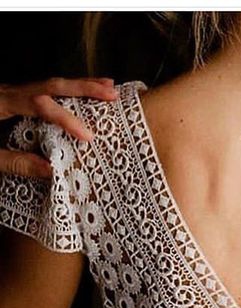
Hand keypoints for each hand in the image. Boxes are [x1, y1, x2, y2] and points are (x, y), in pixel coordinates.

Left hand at [0, 77, 117, 177]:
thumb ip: (16, 162)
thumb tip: (51, 170)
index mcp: (1, 103)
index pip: (41, 105)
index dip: (67, 118)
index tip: (87, 135)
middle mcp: (10, 92)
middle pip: (52, 85)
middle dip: (84, 88)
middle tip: (110, 94)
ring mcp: (13, 92)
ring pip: (52, 84)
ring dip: (81, 86)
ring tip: (108, 88)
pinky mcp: (15, 97)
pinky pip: (46, 90)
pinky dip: (68, 92)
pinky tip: (84, 94)